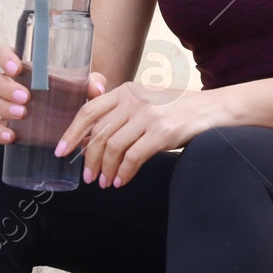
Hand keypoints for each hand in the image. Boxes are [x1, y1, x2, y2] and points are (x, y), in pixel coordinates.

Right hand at [0, 44, 107, 144]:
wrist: (67, 125)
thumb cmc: (70, 97)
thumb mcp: (83, 88)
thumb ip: (91, 83)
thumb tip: (97, 88)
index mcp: (27, 70)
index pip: (6, 55)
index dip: (5, 57)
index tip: (16, 67)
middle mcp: (13, 85)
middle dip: (8, 87)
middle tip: (25, 97)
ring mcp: (8, 106)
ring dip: (5, 107)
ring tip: (22, 113)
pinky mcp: (7, 126)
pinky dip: (0, 132)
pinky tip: (11, 136)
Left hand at [54, 82, 216, 187]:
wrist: (211, 109)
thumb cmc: (176, 108)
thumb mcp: (146, 101)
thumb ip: (119, 111)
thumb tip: (90, 136)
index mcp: (126, 91)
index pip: (89, 110)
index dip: (72, 132)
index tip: (61, 150)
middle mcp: (135, 100)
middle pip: (99, 133)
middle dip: (89, 160)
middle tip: (88, 177)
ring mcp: (149, 115)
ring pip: (113, 148)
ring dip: (106, 169)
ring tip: (105, 182)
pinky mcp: (162, 132)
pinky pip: (133, 157)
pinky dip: (124, 173)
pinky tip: (122, 181)